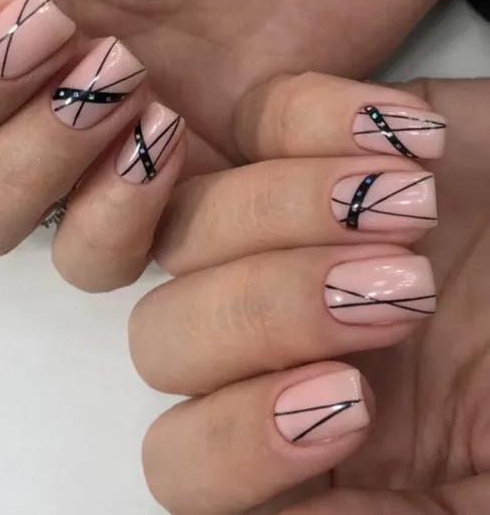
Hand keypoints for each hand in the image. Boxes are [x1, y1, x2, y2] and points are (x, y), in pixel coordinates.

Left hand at [126, 73, 489, 513]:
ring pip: (187, 225)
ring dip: (290, 214)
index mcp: (310, 433)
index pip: (184, 463)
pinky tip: (414, 141)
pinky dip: (318, 120)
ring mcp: (279, 230)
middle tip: (400, 294)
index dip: (237, 442)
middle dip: (267, 314)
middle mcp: (275, 336)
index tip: (352, 403)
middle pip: (162, 337)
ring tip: (414, 209)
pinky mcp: (308, 135)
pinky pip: (254, 114)